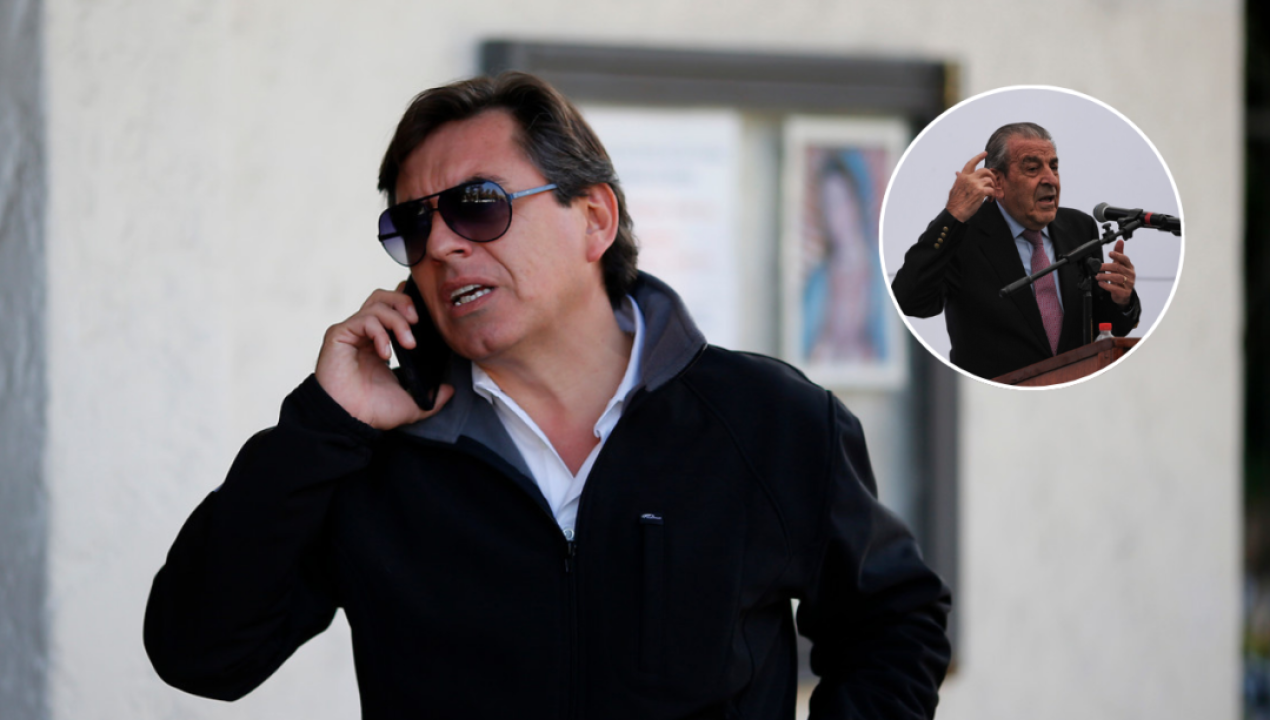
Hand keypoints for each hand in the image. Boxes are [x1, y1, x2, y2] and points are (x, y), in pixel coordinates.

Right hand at [315, 287, 453, 429]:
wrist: (349, 421)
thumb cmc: (373, 412)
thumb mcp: (412, 403)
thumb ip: (433, 397)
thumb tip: (450, 389)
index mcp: (379, 343)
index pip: (393, 308)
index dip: (408, 304)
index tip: (426, 316)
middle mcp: (364, 333)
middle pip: (384, 297)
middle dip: (405, 302)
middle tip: (418, 322)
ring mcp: (351, 332)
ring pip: (377, 304)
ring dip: (397, 320)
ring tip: (409, 343)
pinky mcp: (339, 335)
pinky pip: (363, 319)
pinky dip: (380, 332)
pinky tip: (385, 353)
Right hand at [945, 151, 998, 221]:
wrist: (954, 213)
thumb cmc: (954, 203)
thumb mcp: (954, 188)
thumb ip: (959, 179)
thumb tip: (957, 173)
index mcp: (962, 177)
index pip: (971, 163)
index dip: (979, 157)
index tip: (985, 153)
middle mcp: (969, 178)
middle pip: (985, 170)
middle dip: (992, 176)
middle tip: (993, 183)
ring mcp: (975, 184)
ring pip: (990, 180)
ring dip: (993, 188)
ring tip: (990, 195)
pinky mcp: (981, 192)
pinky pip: (992, 190)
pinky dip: (993, 196)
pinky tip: (990, 200)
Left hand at [1096, 239, 1135, 306]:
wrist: (1123, 293)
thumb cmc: (1121, 276)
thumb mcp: (1120, 264)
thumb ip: (1119, 253)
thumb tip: (1120, 241)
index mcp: (1129, 266)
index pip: (1125, 259)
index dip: (1117, 255)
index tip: (1109, 253)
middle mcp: (1130, 274)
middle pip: (1119, 268)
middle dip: (1107, 266)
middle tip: (1098, 267)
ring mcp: (1129, 284)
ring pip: (1117, 278)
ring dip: (1106, 276)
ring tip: (1097, 276)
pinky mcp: (1125, 292)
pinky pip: (1116, 289)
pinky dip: (1107, 286)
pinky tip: (1101, 283)